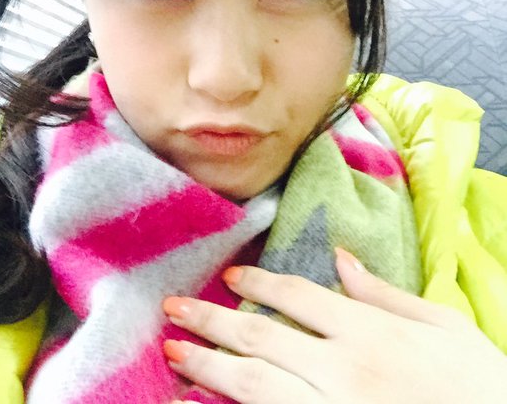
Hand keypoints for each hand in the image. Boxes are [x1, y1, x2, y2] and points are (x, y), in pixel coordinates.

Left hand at [163, 249, 506, 402]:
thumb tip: (341, 259)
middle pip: (261, 337)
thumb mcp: (443, 327)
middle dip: (211, 321)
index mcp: (368, 331)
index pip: (298, 297)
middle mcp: (341, 368)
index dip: (259, 283)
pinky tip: (203, 402)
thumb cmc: (476, 384)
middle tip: (172, 308)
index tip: (232, 276)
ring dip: (208, 365)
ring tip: (173, 352)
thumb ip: (385, 294)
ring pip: (254, 383)